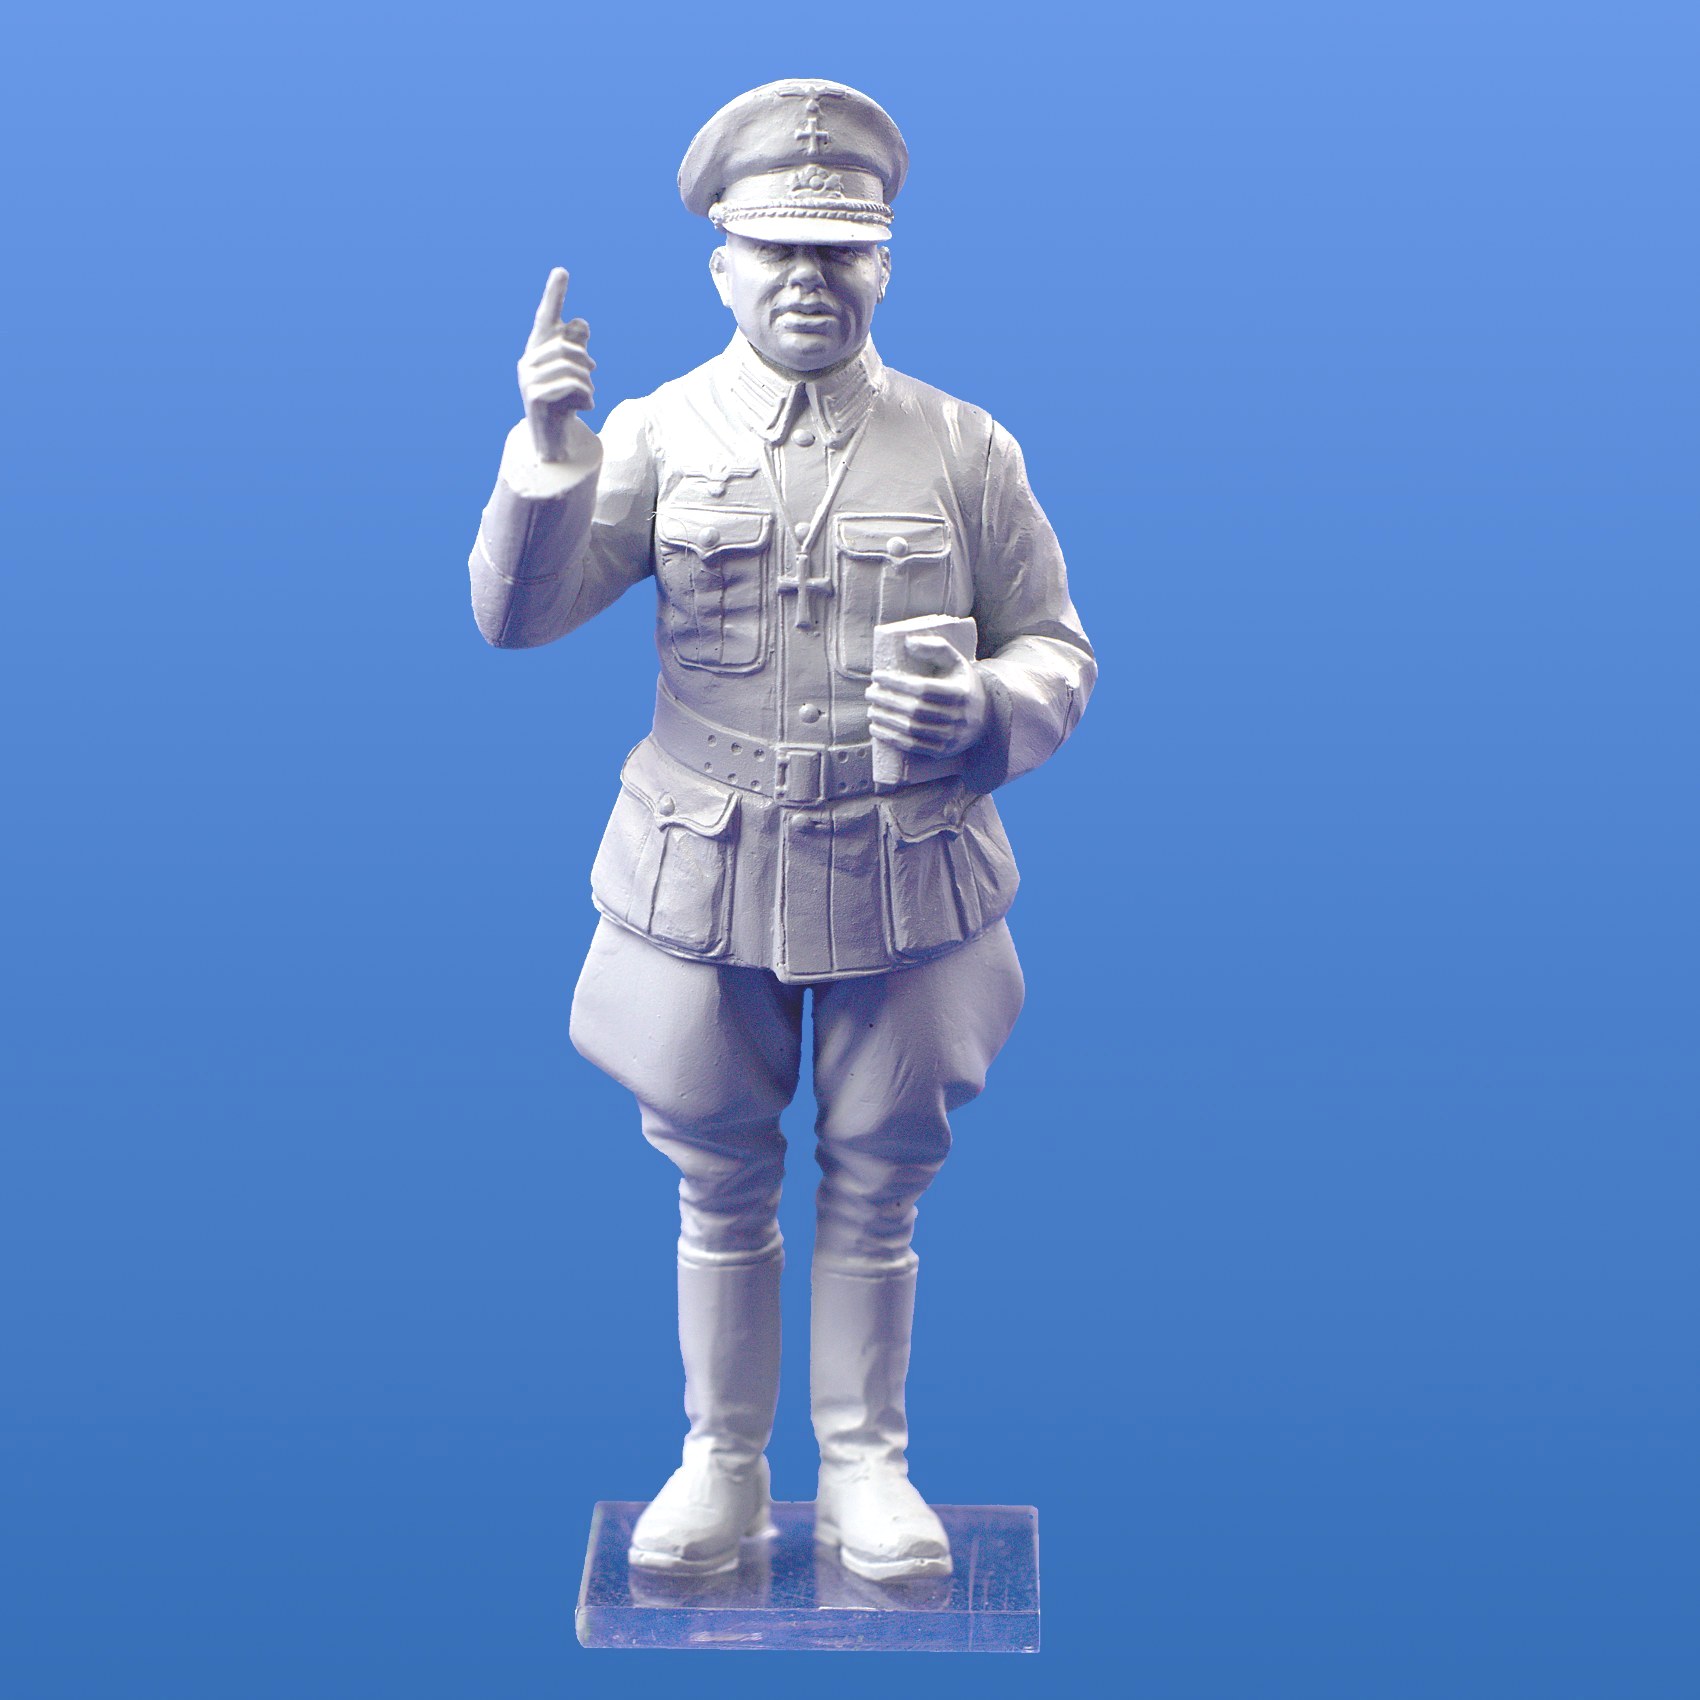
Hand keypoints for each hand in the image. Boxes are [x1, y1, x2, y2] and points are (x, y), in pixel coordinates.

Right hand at [519, 267, 594, 462]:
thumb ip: (578, 348)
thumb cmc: (565, 402)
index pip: (547, 317)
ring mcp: (528, 379)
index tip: (562, 270)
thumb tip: (580, 323)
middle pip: (569, 347)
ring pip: (573, 368)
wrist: (554, 439)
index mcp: (539, 349)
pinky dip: (586, 397)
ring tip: (587, 397)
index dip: (555, 294)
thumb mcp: (577, 373)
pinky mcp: (533, 397)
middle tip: (591, 381)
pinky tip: (585, 407)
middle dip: (587, 364)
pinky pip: (570, 385)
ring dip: (589, 385)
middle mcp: (528, 360)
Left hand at [865, 633, 989, 757]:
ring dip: (886, 720)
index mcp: (960, 692)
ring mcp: (950, 736)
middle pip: (914, 710)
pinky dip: (891, 738)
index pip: (923, 688)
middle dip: (887, 701)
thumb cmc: (962, 684)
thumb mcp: (956, 661)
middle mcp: (957, 716)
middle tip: (870, 692)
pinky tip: (876, 728)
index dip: (897, 683)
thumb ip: (935, 647)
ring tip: (871, 710)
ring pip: (911, 729)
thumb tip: (908, 643)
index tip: (877, 676)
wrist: (986, 717)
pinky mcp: (942, 751)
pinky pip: (913, 747)